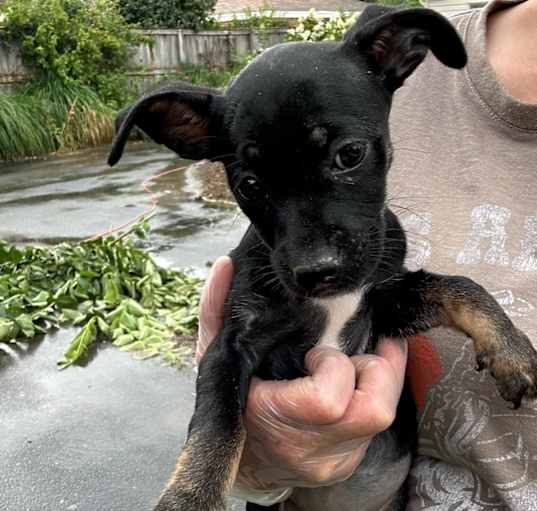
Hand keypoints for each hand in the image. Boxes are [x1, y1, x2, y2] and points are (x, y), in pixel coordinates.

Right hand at [197, 256, 407, 490]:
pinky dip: (376, 391)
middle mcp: (311, 450)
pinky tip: (359, 375)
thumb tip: (227, 264)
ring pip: (384, 414)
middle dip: (373, 369)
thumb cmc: (230, 404)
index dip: (332, 366)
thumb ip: (216, 310)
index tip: (315, 352)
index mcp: (274, 422)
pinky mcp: (350, 462)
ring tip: (358, 359)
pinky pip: (381, 423)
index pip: (326, 401)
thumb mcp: (216, 357)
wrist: (240, 460)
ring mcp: (335, 461)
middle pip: (373, 409)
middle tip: (349, 353)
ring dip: (379, 378)